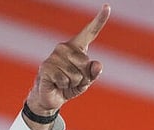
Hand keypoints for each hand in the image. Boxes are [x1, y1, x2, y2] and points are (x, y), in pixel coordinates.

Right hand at [25, 4, 109, 118]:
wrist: (51, 97)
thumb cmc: (70, 85)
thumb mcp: (86, 81)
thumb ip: (93, 73)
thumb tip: (97, 64)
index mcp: (77, 48)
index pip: (90, 32)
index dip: (99, 20)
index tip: (107, 7)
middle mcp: (64, 48)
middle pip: (86, 64)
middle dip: (83, 78)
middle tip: (71, 80)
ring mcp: (54, 56)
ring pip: (76, 75)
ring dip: (73, 84)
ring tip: (63, 82)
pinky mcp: (46, 66)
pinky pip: (65, 80)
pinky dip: (64, 87)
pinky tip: (56, 84)